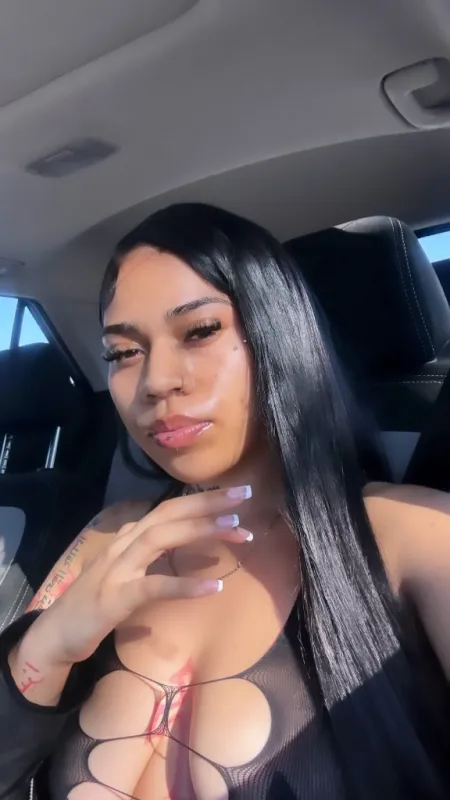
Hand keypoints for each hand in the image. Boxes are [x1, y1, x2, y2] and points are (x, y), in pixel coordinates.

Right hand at [30, 486, 251, 665]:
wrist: (54, 636)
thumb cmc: (93, 604)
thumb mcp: (124, 570)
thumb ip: (148, 552)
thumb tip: (179, 536)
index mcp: (128, 539)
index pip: (168, 509)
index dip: (201, 500)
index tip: (236, 498)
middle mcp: (123, 545)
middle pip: (168, 513)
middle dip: (207, 502)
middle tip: (244, 497)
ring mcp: (117, 569)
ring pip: (161, 537)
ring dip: (200, 530)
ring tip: (236, 529)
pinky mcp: (115, 598)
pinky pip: (154, 587)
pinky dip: (185, 585)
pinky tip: (214, 587)